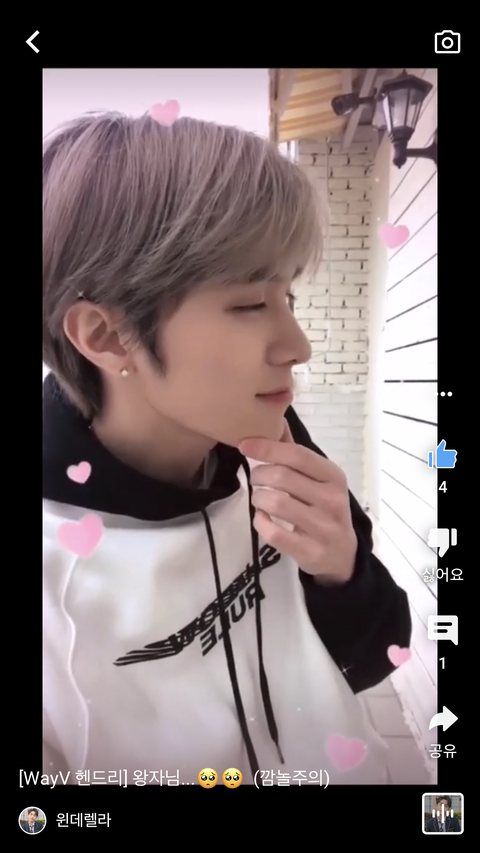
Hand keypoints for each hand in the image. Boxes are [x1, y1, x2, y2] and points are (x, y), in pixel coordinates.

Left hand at [238, 419, 356, 584]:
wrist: (342, 554)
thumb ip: (296, 453)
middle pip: (282, 477)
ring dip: (258, 498)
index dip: (267, 448)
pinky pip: (274, 533)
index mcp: (334, 476)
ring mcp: (323, 527)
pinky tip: (263, 518)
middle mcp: (332, 500)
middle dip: (259, 475)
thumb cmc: (325, 509)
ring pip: (275, 503)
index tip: (245, 445)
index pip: (297, 455)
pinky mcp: (311, 551)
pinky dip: (261, 522)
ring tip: (260, 499)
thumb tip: (278, 421)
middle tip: (256, 479)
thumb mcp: (319, 480)